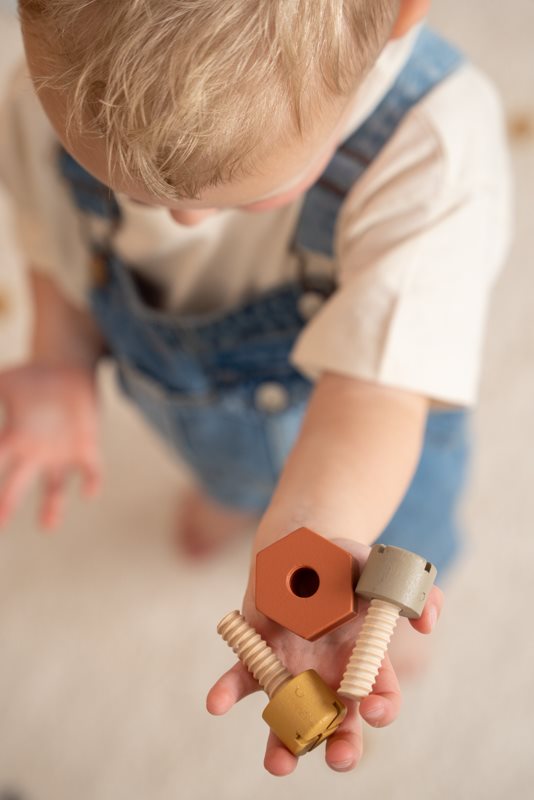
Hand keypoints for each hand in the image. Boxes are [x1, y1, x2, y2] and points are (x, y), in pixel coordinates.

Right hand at [0, 362, 101, 528]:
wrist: (67, 368)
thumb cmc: (32, 377)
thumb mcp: (3, 380)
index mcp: (13, 439)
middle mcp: (35, 453)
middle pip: (18, 484)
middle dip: (8, 503)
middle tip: (0, 523)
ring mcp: (61, 453)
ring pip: (55, 487)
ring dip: (52, 506)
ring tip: (47, 526)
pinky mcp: (87, 447)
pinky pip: (91, 471)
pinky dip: (91, 481)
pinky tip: (88, 493)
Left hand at [207, 539, 442, 775]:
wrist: (301, 548)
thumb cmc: (346, 564)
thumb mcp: (381, 569)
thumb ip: (414, 591)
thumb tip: (428, 622)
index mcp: (364, 663)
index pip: (381, 697)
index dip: (382, 708)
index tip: (373, 708)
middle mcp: (330, 678)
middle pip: (340, 727)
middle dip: (342, 749)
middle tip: (337, 758)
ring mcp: (293, 672)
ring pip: (290, 720)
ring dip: (284, 746)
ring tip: (279, 764)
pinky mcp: (259, 657)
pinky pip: (242, 679)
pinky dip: (227, 692)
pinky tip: (216, 703)